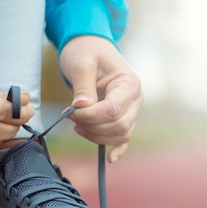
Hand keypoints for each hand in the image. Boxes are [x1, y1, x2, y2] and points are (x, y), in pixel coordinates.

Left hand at [60, 35, 143, 162]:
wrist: (91, 49)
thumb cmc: (86, 52)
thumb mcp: (81, 63)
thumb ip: (82, 86)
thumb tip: (81, 107)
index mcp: (129, 82)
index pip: (113, 110)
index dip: (91, 116)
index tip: (71, 113)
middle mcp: (136, 99)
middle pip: (119, 126)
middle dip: (92, 127)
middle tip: (70, 118)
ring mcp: (132, 110)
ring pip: (120, 135)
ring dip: (97, 136)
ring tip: (77, 124)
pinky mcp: (124, 117)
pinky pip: (124, 138)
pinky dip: (117, 149)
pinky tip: (109, 159)